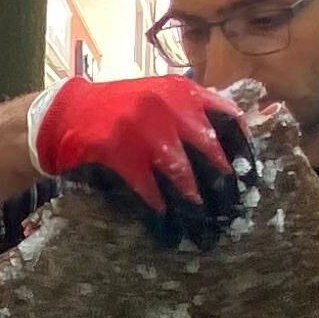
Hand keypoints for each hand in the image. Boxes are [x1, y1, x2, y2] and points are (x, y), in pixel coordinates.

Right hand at [32, 77, 248, 245]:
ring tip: (204, 226)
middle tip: (233, 211)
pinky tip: (166, 223)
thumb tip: (236, 152)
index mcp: (184, 90)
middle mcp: (166, 103)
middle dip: (224, 185)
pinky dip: (159, 207)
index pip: (229, 120)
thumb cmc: (122, 111)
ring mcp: (140, 124)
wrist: (67, 111)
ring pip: (182, 173)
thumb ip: (195, 115)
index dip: (245, 153)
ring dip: (195, 203)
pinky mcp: (115, 148)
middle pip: (211, 150)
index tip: (251, 180)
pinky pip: (147, 185)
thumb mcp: (162, 98)